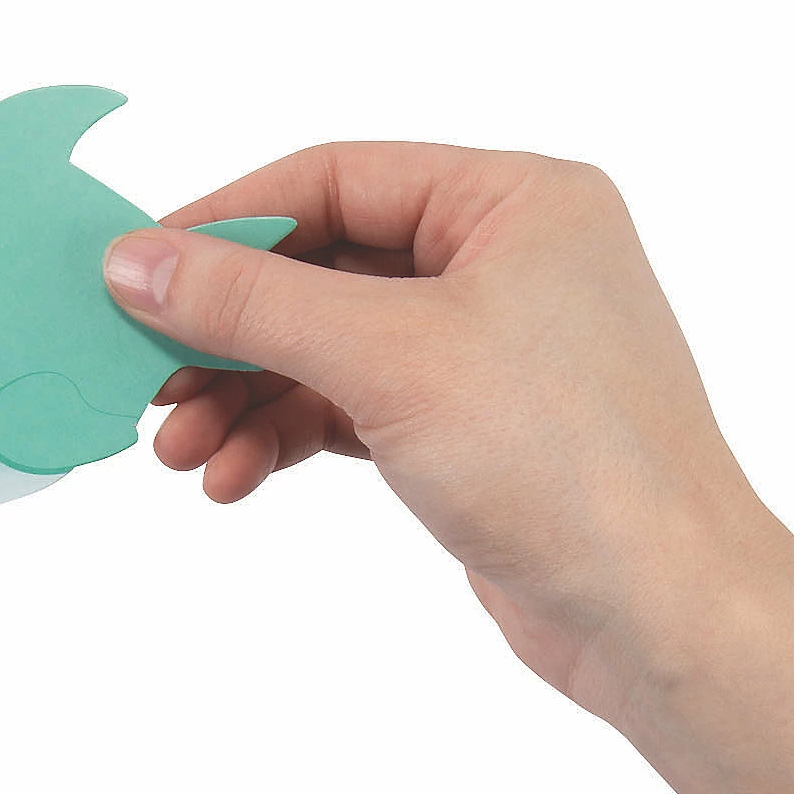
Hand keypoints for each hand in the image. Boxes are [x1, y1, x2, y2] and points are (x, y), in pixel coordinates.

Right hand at [102, 143, 788, 718]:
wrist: (659, 613)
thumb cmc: (566, 462)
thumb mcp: (389, 358)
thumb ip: (253, 304)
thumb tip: (135, 261)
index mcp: (516, 201)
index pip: (337, 180)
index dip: (228, 225)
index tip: (137, 272)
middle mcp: (506, 263)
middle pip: (324, 272)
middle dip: (230, 335)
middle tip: (147, 382)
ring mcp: (489, 352)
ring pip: (331, 351)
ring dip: (247, 398)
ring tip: (181, 454)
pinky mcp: (470, 432)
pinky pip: (353, 412)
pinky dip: (290, 439)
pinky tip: (235, 479)